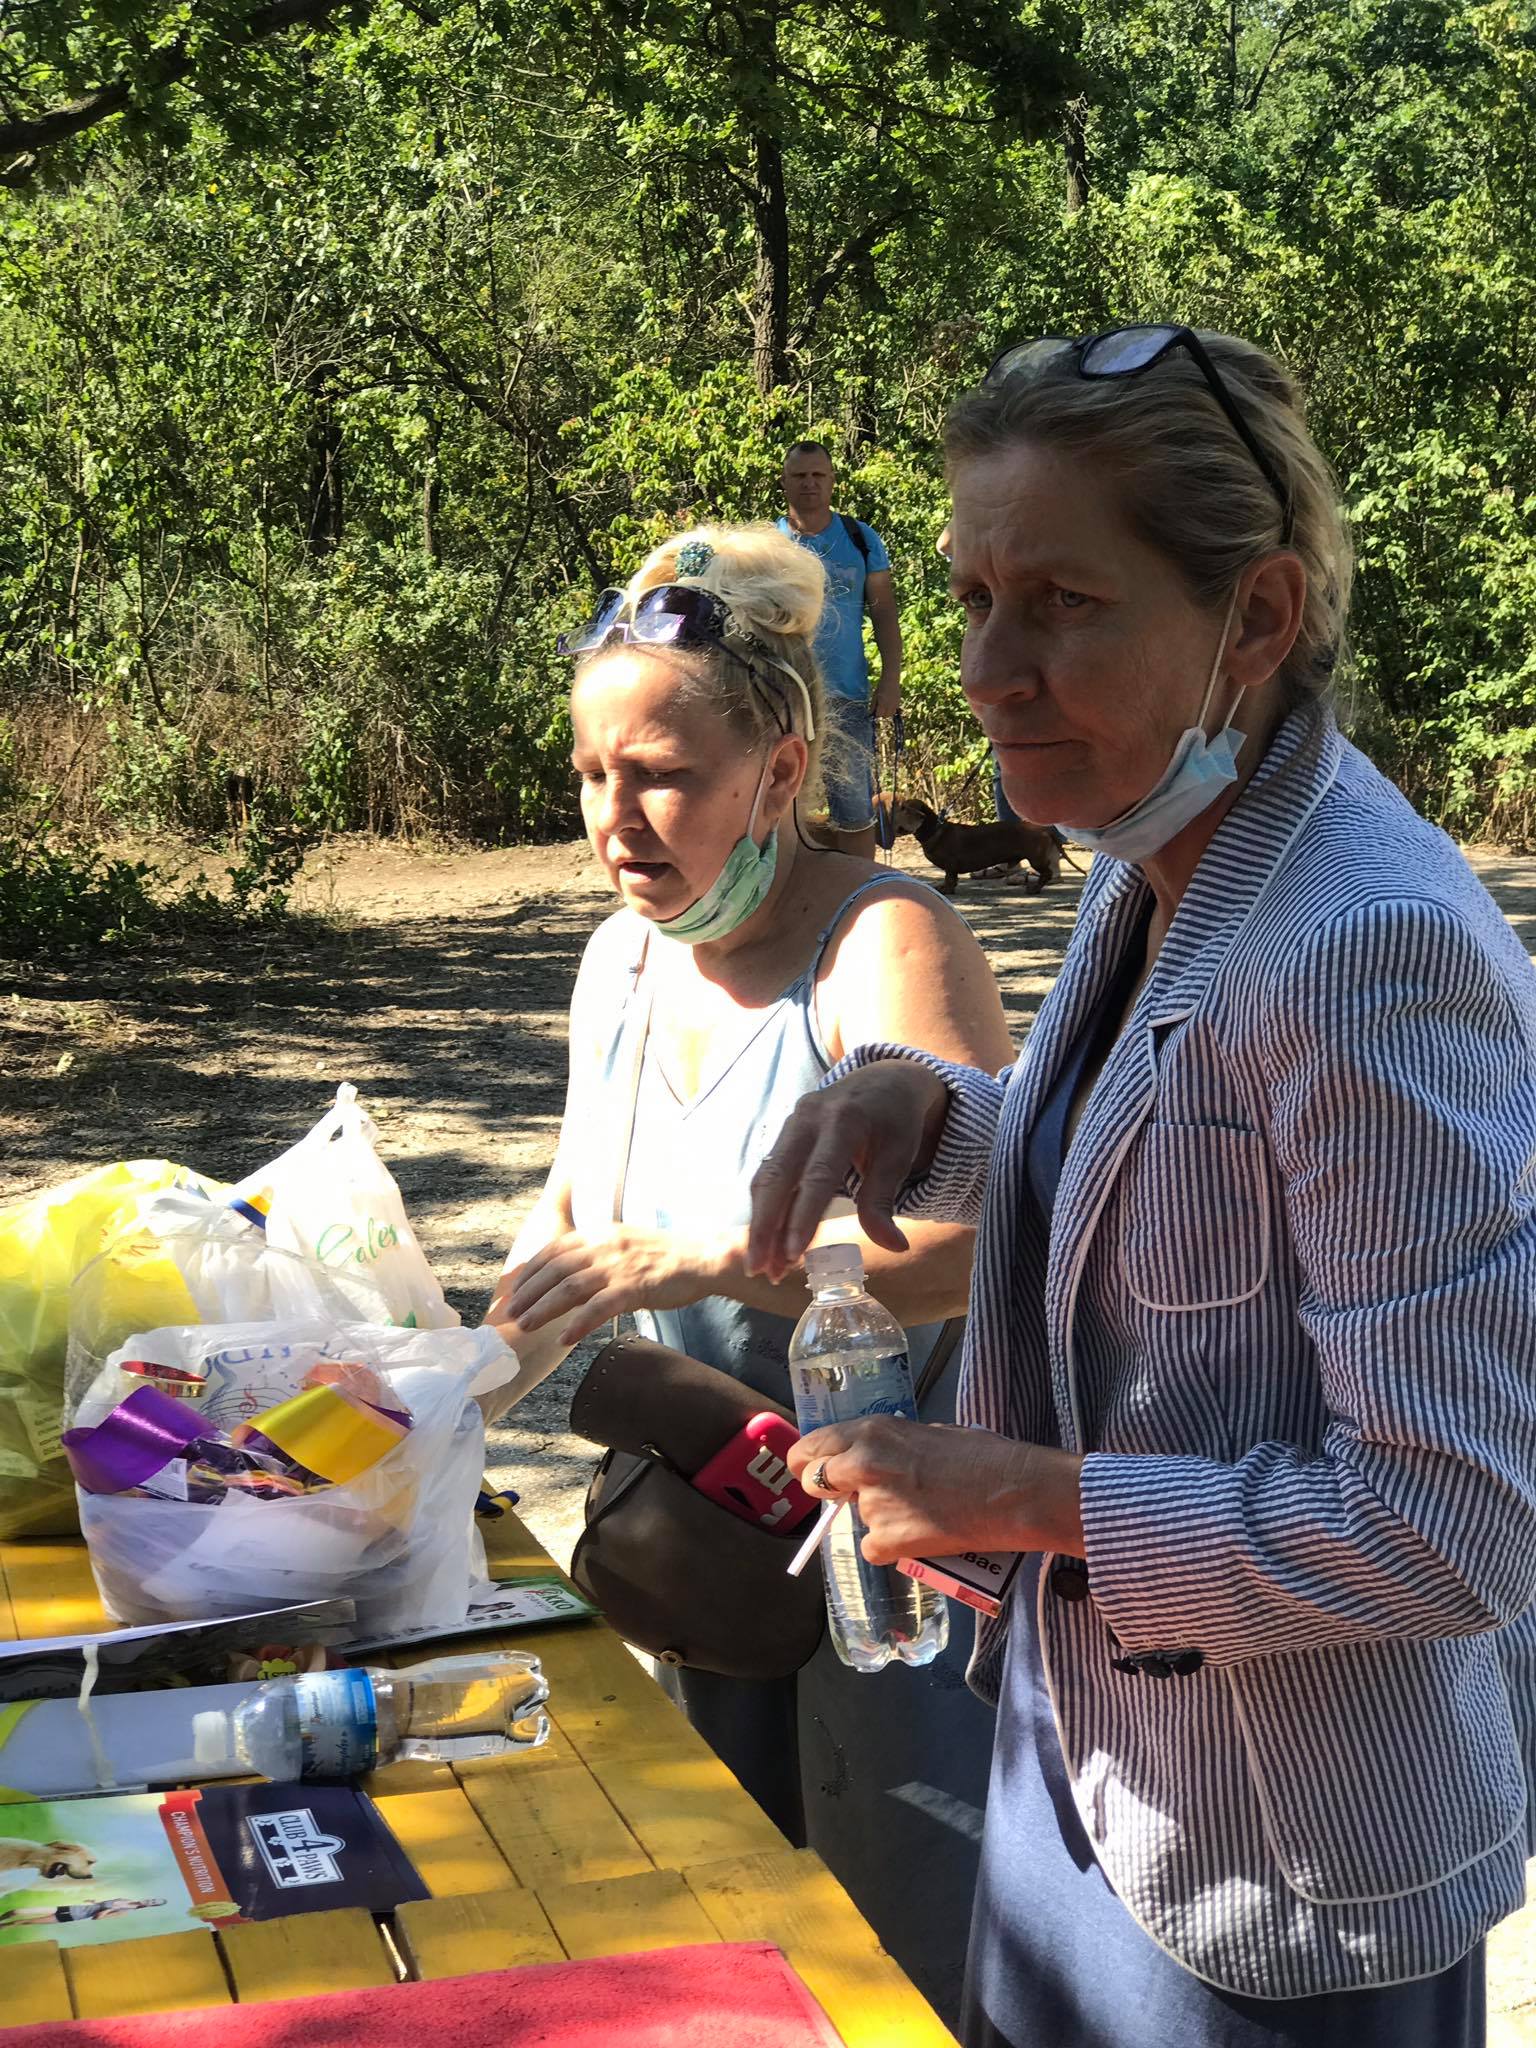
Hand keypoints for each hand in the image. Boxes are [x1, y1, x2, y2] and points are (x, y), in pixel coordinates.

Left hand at [494, 1225, 737, 1344]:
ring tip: (525, 1326)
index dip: (531, 1270)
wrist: (701, 1259)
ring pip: (569, 1288)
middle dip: (528, 1292)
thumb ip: (598, 1252)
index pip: (554, 1249)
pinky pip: (599, 1308)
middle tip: (510, 1312)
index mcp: (599, 1233)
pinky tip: (564, 1338)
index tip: (515, 1288)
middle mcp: (604, 1246)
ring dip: (543, 1308)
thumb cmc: (664, 1256)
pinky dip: (578, 1324)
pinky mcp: (634, 1288)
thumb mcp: (624, 1243)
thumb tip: (572, 1270)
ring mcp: (618, 1266)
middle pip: (555, 1269)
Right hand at [745, 1060, 949, 1280]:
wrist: (884, 1079)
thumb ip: (885, 1200)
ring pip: (765, 1178)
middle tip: (760, 1271)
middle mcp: (808, 1118)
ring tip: (761, 1266)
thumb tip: (894, 1247)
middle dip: (765, 1227)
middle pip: (777, 1177)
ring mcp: (790, 1124)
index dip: (803, 1217)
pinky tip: (766, 1241)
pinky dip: (765, 1209)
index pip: (818, 1176)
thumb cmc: (896, 1121)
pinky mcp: (784, 1134)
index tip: (793, 1255)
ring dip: (761, 1224)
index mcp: (842, 1121)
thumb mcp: (899, 1156)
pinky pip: (768, 1174)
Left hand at [788, 1417, 1084, 1562]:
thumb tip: (871, 1462)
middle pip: (814, 1481)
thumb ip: (890, 1446)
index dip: (810, 1462)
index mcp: (871, 1431)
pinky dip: (891, 1548)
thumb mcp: (927, 1433)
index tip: (817, 1472)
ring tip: (916, 1514)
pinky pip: (873, 1548)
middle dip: (830, 1491)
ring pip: (852, 1517)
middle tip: (855, 1497)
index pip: (811, 1447)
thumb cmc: (982, 1455)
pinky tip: (921, 1537)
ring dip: (875, 1519)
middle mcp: (861, 1464)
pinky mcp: (886, 1541)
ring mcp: (871, 1505)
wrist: (1013, 1492)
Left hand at [873, 677, 901, 719]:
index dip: (876, 714)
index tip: (875, 712)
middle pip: (886, 716)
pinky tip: (889, 703)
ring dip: (888, 712)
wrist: (891, 679)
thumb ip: (873, 705)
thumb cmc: (881, 686)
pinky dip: (892, 709)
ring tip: (885, 707)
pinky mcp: (899, 701)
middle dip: (882, 714)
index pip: (879, 715)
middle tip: (880, 709)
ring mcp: (895, 704)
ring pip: (891, 714)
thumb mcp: (875, 695)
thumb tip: (871, 713)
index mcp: (882, 703)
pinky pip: (895, 709)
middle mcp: (889, 705)